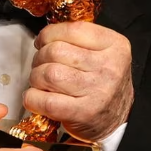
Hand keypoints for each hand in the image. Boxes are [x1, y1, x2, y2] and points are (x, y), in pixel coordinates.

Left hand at [25, 22, 132, 142]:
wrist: (117, 120)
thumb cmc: (103, 84)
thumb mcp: (104, 54)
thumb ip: (79, 40)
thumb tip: (45, 36)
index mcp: (115, 46)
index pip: (73, 29)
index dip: (49, 33)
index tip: (42, 41)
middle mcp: (108, 67)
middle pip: (55, 51)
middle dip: (40, 58)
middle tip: (41, 66)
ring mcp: (96, 91)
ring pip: (48, 74)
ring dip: (35, 78)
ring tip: (41, 82)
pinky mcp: (83, 113)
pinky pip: (45, 100)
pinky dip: (32, 98)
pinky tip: (37, 97)